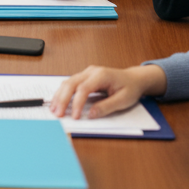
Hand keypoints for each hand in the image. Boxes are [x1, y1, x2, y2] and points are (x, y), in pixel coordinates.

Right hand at [48, 65, 165, 119]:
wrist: (134, 79)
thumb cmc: (130, 88)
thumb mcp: (123, 100)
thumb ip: (107, 107)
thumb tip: (90, 114)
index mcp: (101, 75)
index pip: (84, 88)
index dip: (77, 103)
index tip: (75, 116)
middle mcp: (91, 71)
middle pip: (71, 83)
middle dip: (62, 99)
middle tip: (58, 114)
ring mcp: (87, 73)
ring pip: (67, 82)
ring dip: (59, 96)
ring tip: (54, 110)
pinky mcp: (84, 77)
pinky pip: (70, 84)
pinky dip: (62, 94)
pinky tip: (58, 103)